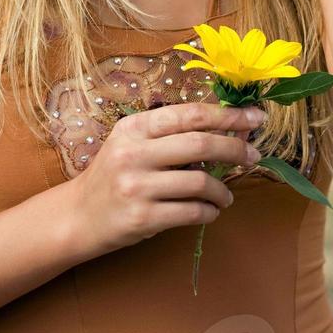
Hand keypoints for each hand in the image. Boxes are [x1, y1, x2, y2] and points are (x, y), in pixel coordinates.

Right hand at [69, 102, 266, 255]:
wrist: (78, 215)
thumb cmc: (114, 174)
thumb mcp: (132, 143)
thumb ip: (170, 134)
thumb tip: (225, 129)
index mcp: (134, 127)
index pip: (189, 114)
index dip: (227, 115)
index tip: (255, 117)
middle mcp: (134, 152)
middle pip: (200, 143)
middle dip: (235, 148)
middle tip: (254, 155)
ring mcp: (137, 186)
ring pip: (199, 181)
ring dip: (223, 190)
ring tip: (227, 196)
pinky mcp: (142, 218)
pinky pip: (191, 212)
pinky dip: (209, 212)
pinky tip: (211, 211)